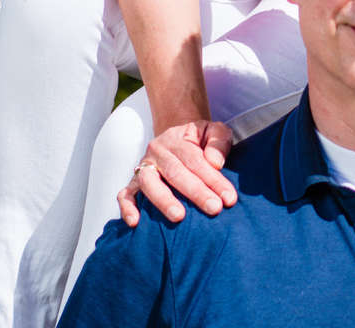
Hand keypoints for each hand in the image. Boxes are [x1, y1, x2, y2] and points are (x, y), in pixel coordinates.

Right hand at [117, 119, 236, 226]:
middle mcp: (157, 151)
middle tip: (214, 208)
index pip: (195, 159)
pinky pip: (126, 195)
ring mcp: (143, 167)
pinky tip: (136, 222)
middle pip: (175, 172)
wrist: (179, 140)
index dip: (213, 179)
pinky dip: (128, 208)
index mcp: (177, 138)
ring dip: (164, 201)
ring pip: (149, 183)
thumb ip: (218, 142)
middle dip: (196, 192)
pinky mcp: (134, 183)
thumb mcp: (214, 132)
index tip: (229, 198)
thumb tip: (215, 162)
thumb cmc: (200, 141)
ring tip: (179, 217)